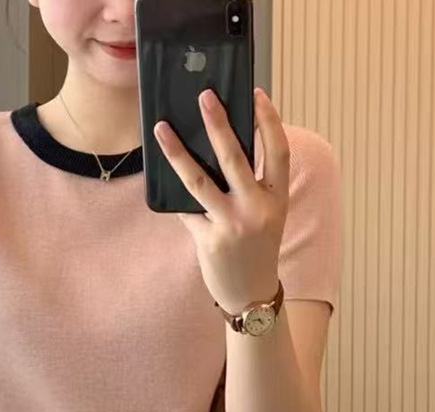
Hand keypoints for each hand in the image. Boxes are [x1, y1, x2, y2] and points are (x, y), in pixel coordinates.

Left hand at [153, 86, 287, 314]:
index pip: (278, 151)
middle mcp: (257, 209)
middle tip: (203, 96)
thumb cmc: (256, 248)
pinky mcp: (208, 240)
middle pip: (235, 158)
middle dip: (217, 123)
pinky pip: (186, 209)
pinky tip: (156, 173)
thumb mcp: (266, 215)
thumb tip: (217, 146)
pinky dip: (172, 192)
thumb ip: (251, 185)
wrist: (251, 295)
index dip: (269, 120)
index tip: (256, 93)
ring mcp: (231, 225)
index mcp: (277, 198)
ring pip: (200, 181)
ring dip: (178, 152)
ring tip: (161, 129)